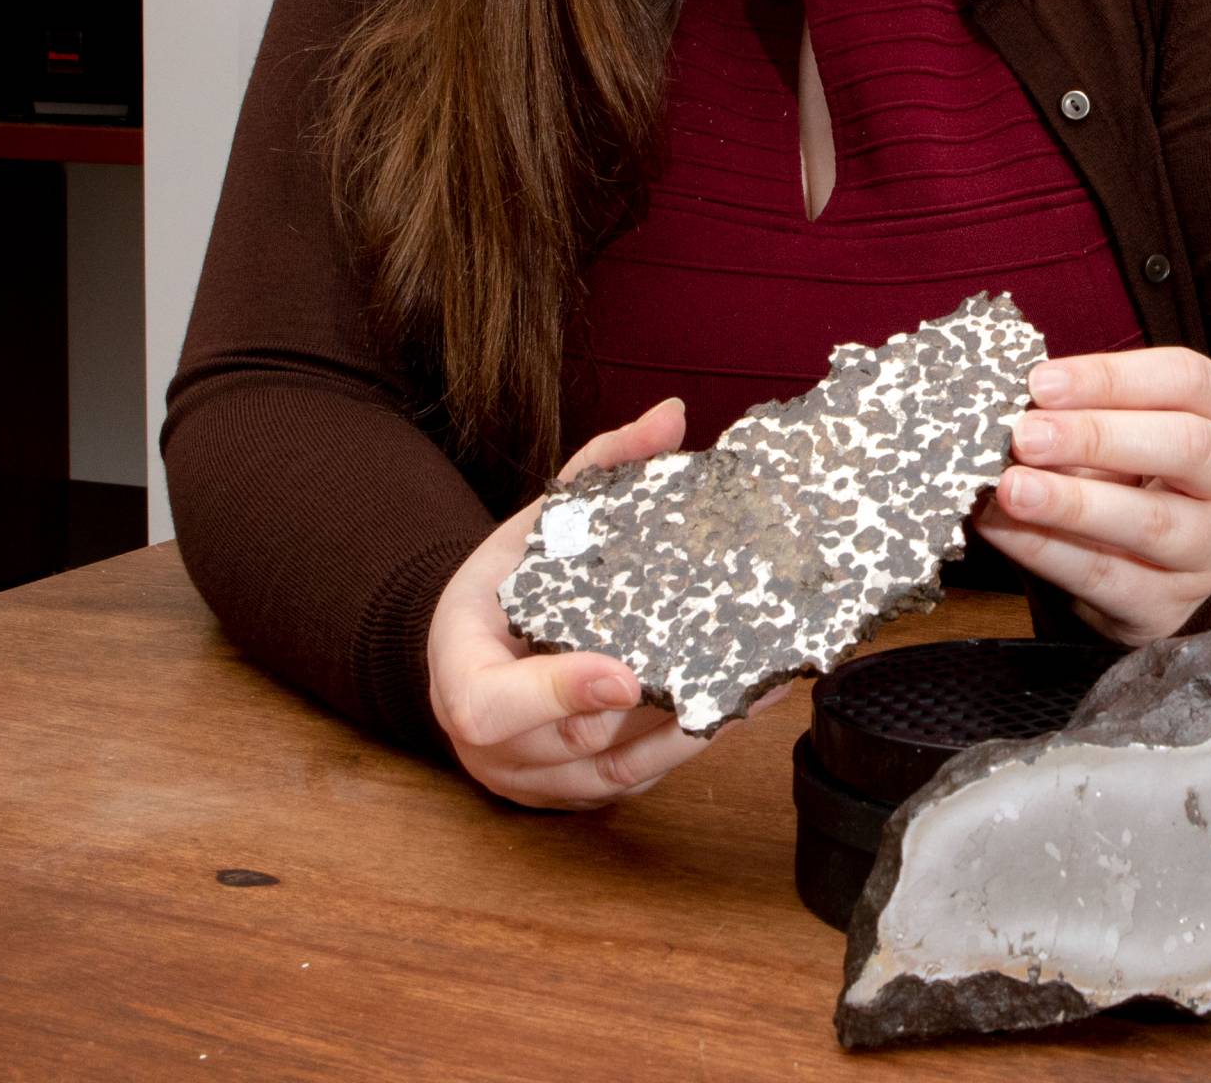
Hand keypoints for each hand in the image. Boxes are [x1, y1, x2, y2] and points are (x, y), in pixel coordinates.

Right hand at [428, 397, 784, 808]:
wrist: (476, 645)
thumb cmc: (506, 583)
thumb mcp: (538, 521)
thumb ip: (600, 467)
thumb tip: (671, 416)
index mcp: (462, 669)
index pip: (491, 704)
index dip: (558, 694)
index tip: (626, 672)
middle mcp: (490, 740)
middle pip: (570, 743)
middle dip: (648, 712)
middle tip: (718, 670)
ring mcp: (532, 777)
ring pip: (612, 775)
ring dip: (683, 737)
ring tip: (749, 691)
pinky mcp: (574, 794)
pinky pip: (632, 783)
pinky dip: (683, 751)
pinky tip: (736, 711)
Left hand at [974, 348, 1210, 646]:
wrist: (1136, 574)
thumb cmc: (1126, 479)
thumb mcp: (1118, 434)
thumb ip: (1079, 414)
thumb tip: (1008, 404)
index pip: (1186, 380)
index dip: (1112, 377)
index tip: (1040, 382)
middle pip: (1184, 446)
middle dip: (1097, 437)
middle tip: (1025, 435)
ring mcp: (1210, 550)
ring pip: (1152, 523)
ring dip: (1072, 504)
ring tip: (1012, 487)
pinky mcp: (1168, 607)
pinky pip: (1107, 578)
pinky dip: (1047, 551)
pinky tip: (1004, 528)